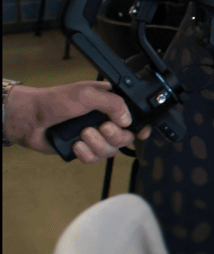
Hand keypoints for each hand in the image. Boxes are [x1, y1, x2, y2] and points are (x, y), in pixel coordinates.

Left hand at [4, 80, 151, 163]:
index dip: (141, 127)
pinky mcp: (83, 150)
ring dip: (98, 144)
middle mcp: (105, 120)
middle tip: (103, 128)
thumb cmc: (55, 101)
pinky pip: (94, 159)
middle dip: (115, 135)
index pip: (134, 116)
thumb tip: (128, 120)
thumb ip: (113, 104)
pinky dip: (86, 154)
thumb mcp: (87, 94)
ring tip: (83, 134)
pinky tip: (76, 145)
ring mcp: (94, 136)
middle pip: (125, 137)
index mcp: (110, 103)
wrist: (30, 119)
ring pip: (110, 150)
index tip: (142, 133)